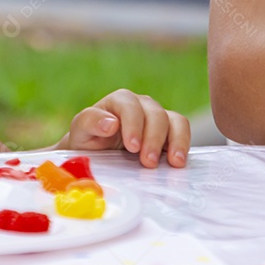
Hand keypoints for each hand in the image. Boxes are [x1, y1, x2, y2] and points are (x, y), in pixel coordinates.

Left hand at [57, 88, 190, 168]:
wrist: (97, 154)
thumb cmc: (88, 140)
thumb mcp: (80, 131)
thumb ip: (90, 122)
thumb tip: (111, 122)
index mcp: (119, 101)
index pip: (130, 105)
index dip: (133, 125)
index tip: (132, 147)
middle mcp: (141, 105)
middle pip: (155, 113)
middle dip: (153, 138)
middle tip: (148, 162)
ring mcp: (158, 117)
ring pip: (174, 120)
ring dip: (175, 141)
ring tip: (172, 163)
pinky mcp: (170, 132)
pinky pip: (183, 131)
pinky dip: (183, 145)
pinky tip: (178, 162)